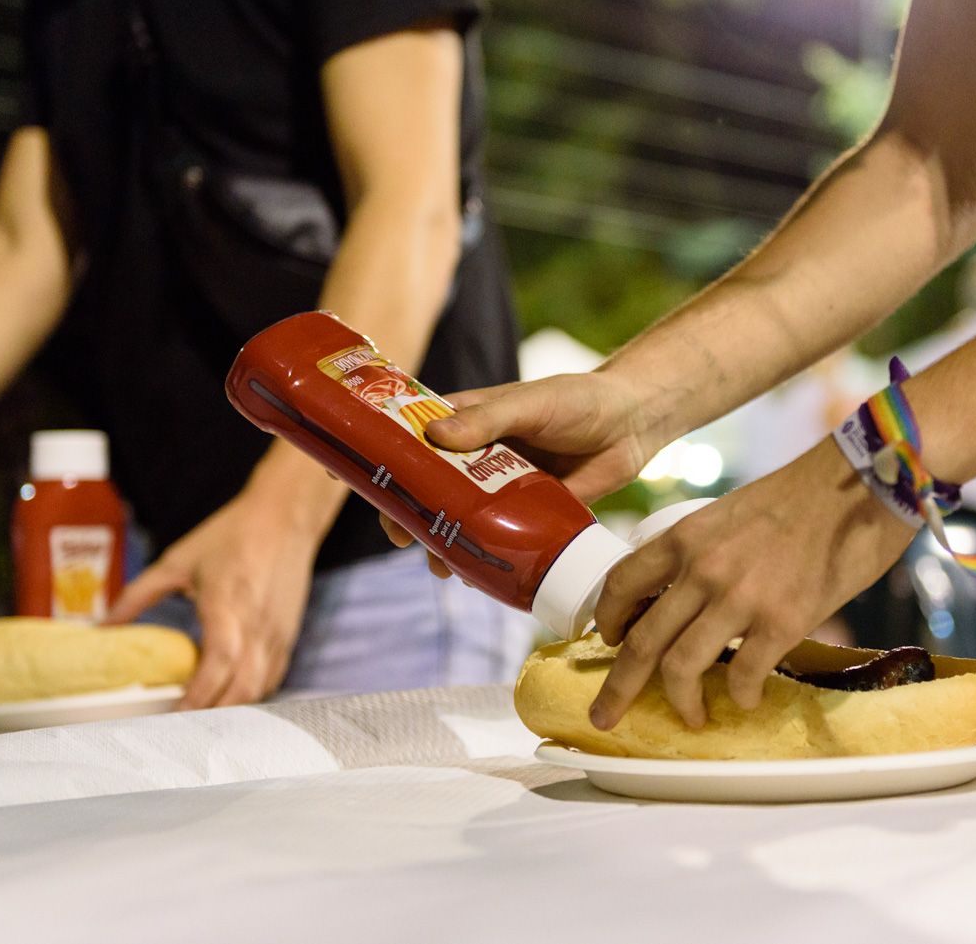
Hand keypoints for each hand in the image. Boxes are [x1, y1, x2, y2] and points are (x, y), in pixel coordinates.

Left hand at [108, 492, 316, 708]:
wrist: (285, 518)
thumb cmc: (231, 535)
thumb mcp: (177, 561)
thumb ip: (138, 595)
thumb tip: (101, 627)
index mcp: (229, 603)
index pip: (220, 661)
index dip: (200, 694)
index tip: (174, 716)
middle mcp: (258, 624)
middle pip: (245, 687)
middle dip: (216, 715)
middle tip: (182, 730)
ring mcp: (278, 633)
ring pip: (262, 688)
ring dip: (234, 709)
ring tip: (201, 720)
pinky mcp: (289, 635)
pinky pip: (273, 677)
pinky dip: (251, 694)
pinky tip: (228, 698)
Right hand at [379, 371, 653, 572]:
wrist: (635, 422)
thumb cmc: (580, 399)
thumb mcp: (532, 402)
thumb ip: (489, 418)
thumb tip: (436, 436)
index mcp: (468, 421)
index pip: (411, 436)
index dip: (377, 453)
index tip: (341, 471)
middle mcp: (478, 456)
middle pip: (429, 487)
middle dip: (408, 512)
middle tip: (399, 537)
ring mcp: (503, 487)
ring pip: (461, 519)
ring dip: (445, 542)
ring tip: (440, 565)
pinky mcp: (532, 513)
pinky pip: (501, 540)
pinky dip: (486, 558)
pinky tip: (478, 576)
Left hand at [587, 439, 916, 729]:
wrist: (859, 483)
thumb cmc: (800, 496)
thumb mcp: (729, 513)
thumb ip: (700, 553)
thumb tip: (684, 598)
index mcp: (685, 537)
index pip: (621, 584)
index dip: (608, 621)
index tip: (608, 642)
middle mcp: (703, 569)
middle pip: (641, 642)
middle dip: (618, 688)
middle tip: (607, 716)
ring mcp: (741, 597)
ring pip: (682, 667)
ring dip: (681, 702)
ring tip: (692, 717)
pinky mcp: (784, 620)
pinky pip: (745, 675)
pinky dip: (741, 696)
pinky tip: (747, 699)